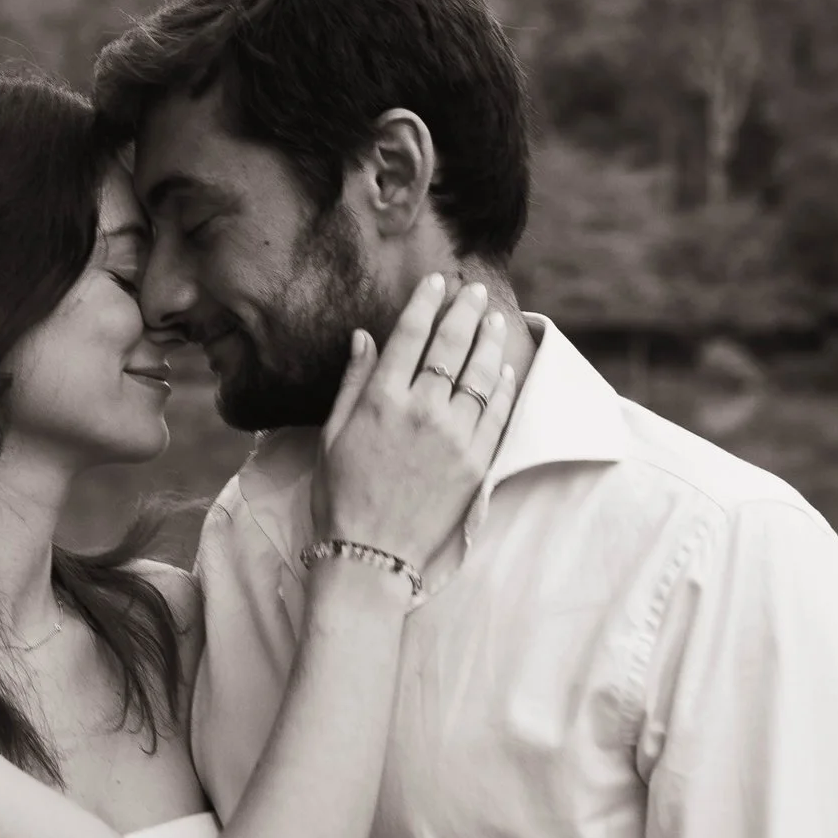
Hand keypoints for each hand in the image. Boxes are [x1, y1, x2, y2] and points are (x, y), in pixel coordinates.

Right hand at [313, 275, 521, 577]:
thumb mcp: (333, 434)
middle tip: (476, 291)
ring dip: (490, 342)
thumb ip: (353, 382)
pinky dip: (503, 388)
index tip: (437, 280)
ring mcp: (455, 438)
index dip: (426, 302)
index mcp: (382, 400)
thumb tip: (364, 336)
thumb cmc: (340, 495)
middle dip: (465, 311)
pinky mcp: (477, 464)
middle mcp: (422, 411)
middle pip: (451, 346)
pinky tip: (505, 371)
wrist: (371, 558)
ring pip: (481, 375)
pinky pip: (497, 415)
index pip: (411, 334)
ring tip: (495, 321)